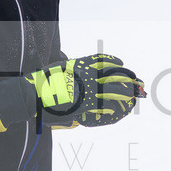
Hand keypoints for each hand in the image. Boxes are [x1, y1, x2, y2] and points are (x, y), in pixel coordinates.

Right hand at [26, 54, 145, 127]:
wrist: (35, 94)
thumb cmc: (43, 80)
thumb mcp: (58, 67)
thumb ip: (70, 66)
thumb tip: (73, 63)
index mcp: (80, 65)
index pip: (101, 61)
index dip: (114, 62)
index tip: (122, 64)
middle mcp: (86, 76)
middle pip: (112, 75)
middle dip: (125, 78)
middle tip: (135, 81)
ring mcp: (86, 90)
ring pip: (111, 91)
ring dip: (123, 94)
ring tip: (131, 96)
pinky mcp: (84, 104)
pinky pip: (100, 106)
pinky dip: (108, 108)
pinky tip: (115, 110)